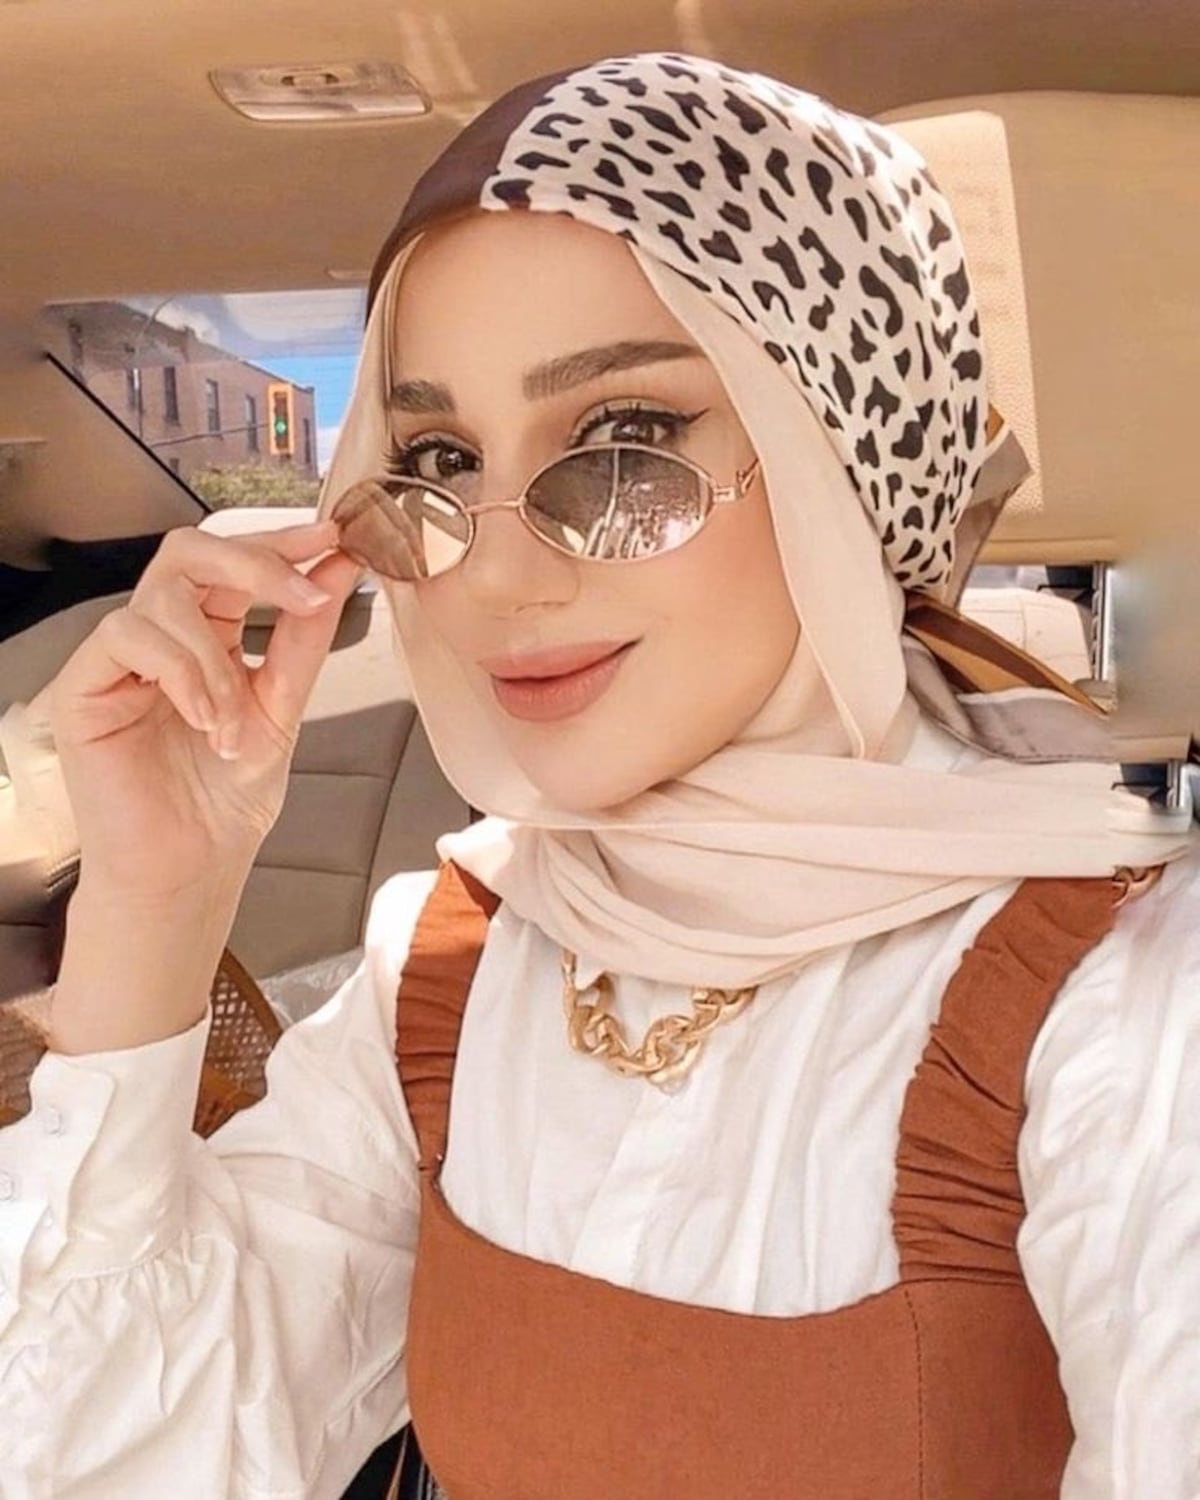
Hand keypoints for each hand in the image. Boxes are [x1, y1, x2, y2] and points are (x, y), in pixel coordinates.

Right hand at [44, 518, 359, 900]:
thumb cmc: (225, 802)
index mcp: (207, 638)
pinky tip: (203, 720)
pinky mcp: (82, 688)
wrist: (190, 870)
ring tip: (235, 722)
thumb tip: (338, 569)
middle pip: (189, 552)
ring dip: (216, 658)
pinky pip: (127, 637)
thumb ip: (303, 639)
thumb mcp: (282, 709)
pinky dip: (180, 673)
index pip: (232, 564)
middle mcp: (160, 639)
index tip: (332, 537)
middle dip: (255, 562)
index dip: (279, 543)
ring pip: (163, 597)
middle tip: (304, 591)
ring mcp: (118, 661)